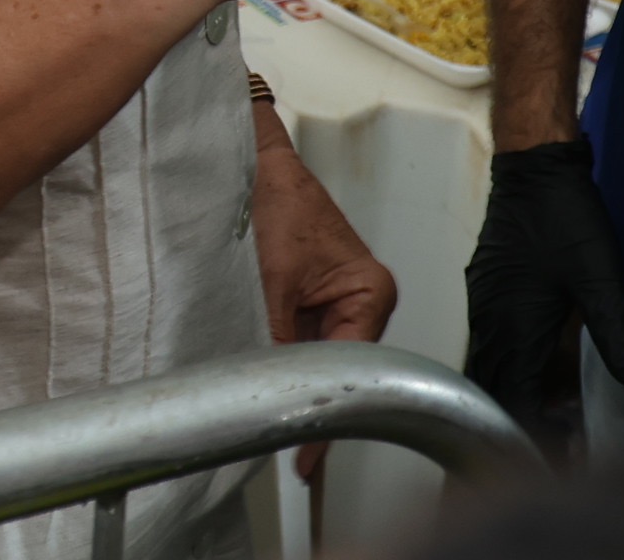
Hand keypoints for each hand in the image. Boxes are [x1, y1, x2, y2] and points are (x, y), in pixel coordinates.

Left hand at [251, 126, 395, 479]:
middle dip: (310, 400)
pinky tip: (265, 383)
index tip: (309, 459)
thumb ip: (275, 339)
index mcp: (370, 291)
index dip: (328, 412)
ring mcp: (339, 300)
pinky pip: (299, 341)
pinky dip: (281, 359)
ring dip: (293, 379)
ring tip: (275, 422)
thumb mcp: (271, 280)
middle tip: (291, 455)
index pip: (352, 366)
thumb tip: (268, 393)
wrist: (253, 163)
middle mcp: (363, 299)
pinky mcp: (312, 298)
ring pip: (316, 358)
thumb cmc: (276, 202)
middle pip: (338, 366)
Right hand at [463, 142, 623, 457]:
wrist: (534, 166)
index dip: (533, 435)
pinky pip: (494, 343)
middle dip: (522, 423)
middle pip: (496, 390)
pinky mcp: (489, 288)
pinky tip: (541, 368)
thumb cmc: (564, 217)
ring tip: (555, 415)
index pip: (513, 401)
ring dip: (518, 395)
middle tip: (558, 446)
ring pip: (492, 367)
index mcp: (512, 326)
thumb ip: (616, 331)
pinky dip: (514, 366)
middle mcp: (490, 320)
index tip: (558, 457)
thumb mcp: (601, 278)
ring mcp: (485, 303)